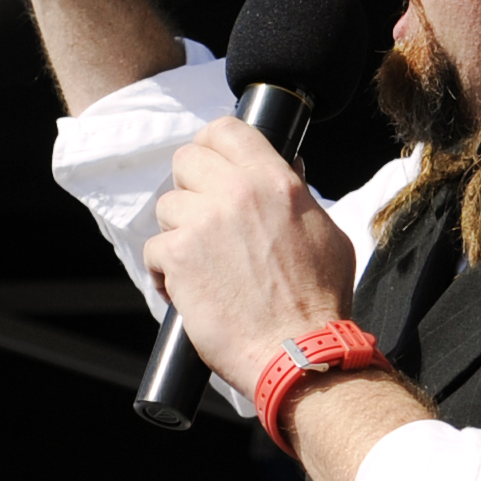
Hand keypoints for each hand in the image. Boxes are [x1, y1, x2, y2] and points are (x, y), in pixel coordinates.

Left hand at [147, 116, 354, 386]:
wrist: (299, 350)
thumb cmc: (319, 301)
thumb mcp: (326, 234)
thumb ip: (300, 198)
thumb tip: (288, 171)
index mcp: (274, 181)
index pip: (226, 130)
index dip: (211, 145)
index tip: (210, 164)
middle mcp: (236, 193)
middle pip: (186, 160)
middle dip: (190, 188)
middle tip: (204, 218)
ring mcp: (203, 223)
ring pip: (167, 207)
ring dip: (179, 233)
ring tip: (201, 264)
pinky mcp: (179, 258)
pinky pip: (154, 249)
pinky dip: (165, 272)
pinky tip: (188, 290)